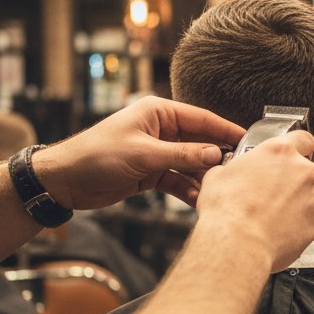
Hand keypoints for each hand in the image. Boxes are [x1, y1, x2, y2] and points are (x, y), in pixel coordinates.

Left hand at [33, 96, 245, 209]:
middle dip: (217, 157)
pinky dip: (189, 189)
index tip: (248, 139)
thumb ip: (182, 155)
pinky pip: (178, 179)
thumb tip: (216, 154)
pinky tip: (201, 200)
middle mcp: (160, 129)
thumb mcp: (144, 155)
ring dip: (204, 177)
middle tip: (240, 170)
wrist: (65, 181)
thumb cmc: (96, 156)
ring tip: (222, 189)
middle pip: (199, 141)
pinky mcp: (151, 172)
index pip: (201, 118)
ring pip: (191, 163)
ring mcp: (157, 152)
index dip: (225, 130)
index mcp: (158, 113)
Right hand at [195, 129, 313, 271]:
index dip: (298, 147)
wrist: (237, 244)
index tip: (291, 156)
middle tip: (269, 192)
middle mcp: (303, 171)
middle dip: (291, 180)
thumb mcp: (218, 176)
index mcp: (280, 151)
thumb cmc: (225, 208)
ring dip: (293, 203)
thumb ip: (234, 167)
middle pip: (305, 170)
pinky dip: (294, 225)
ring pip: (307, 197)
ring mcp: (312, 198)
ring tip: (268, 216)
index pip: (303, 139)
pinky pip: (306, 221)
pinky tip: (273, 231)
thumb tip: (229, 173)